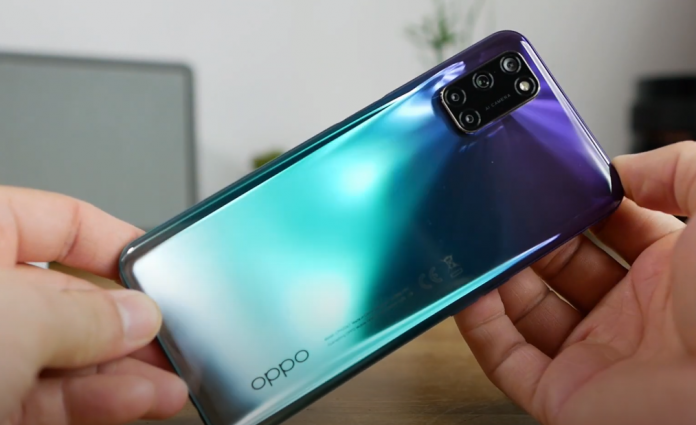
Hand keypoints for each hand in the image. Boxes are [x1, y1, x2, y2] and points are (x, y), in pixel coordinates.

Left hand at [0, 187, 187, 424]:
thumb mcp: (17, 318)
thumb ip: (88, 316)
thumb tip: (139, 315)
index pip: (60, 221)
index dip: (117, 242)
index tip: (163, 266)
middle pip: (73, 297)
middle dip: (129, 323)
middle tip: (173, 337)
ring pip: (68, 353)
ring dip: (127, 370)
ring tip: (172, 381)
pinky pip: (50, 395)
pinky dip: (97, 400)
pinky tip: (140, 400)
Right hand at [456, 141, 695, 424]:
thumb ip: (680, 169)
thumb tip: (620, 168)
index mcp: (672, 274)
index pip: (609, 230)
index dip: (577, 206)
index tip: (551, 184)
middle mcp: (633, 316)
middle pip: (560, 269)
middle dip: (532, 238)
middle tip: (509, 214)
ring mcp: (596, 357)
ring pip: (526, 312)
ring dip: (499, 278)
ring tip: (480, 246)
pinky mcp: (565, 396)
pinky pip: (506, 359)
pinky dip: (479, 325)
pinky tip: (470, 290)